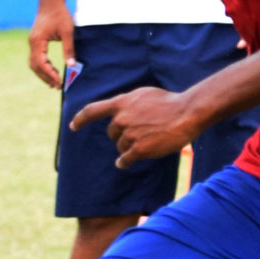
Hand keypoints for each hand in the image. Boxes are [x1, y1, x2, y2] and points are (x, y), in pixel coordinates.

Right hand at [27, 1, 75, 88]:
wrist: (50, 0)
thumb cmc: (60, 14)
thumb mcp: (67, 31)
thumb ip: (68, 49)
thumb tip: (72, 65)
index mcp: (37, 41)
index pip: (41, 63)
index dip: (49, 74)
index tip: (59, 82)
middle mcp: (32, 42)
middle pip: (35, 66)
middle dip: (45, 77)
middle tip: (57, 86)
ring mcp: (32, 42)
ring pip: (34, 63)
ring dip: (43, 73)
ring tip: (54, 81)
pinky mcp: (35, 41)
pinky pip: (36, 58)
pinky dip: (42, 66)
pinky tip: (51, 70)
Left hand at [70, 85, 199, 167]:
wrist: (186, 113)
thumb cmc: (170, 102)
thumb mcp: (144, 95)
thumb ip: (130, 103)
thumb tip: (120, 112)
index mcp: (122, 103)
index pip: (93, 110)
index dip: (81, 119)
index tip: (73, 126)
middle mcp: (122, 118)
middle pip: (111, 134)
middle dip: (121, 136)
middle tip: (139, 133)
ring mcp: (130, 134)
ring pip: (120, 147)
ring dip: (129, 147)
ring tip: (147, 141)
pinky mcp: (139, 149)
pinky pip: (125, 159)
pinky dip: (124, 162)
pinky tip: (124, 164)